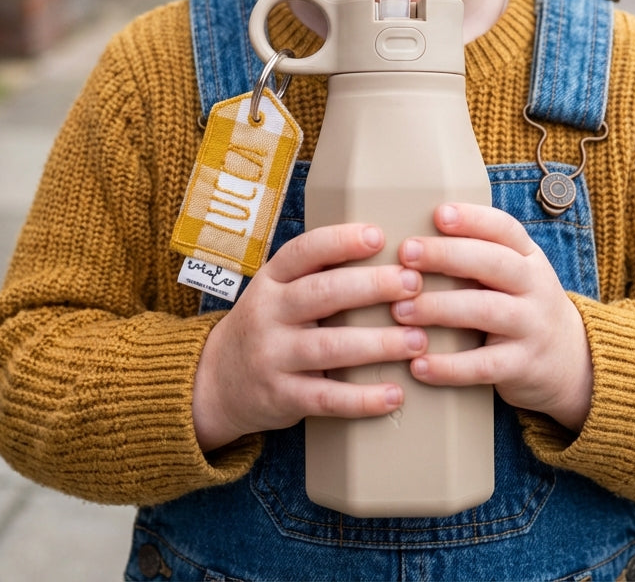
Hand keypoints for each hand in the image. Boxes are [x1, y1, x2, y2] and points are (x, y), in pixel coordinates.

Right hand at [192, 223, 424, 451]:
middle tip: (413, 283)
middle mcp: (268, 313)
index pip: (304, 251)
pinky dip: (363, 399)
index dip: (341, 241)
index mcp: (271, 279)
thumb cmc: (267, 326)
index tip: (378, 236)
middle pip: (322, 293)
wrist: (216, 382)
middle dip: (372, 286)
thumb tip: (387, 252)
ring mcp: (273, 356)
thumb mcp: (277, 290)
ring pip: (330, 347)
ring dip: (378, 343)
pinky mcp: (282, 396)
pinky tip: (394, 394)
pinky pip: (327, 399)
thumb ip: (317, 274)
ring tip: (418, 339)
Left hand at [391, 203, 592, 431]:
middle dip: (446, 255)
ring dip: (439, 308)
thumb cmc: (522, 307)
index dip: (473, 219)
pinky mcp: (522, 366)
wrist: (572, 363)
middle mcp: (534, 286)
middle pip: (492, 262)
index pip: (504, 228)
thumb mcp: (516, 274)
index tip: (438, 214)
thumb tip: (413, 239)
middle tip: (406, 254)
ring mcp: (531, 326)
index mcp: (528, 257)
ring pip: (485, 310)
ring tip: (400, 310)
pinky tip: (418, 364)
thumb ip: (479, 256)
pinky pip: (483, 366)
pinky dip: (449, 367)